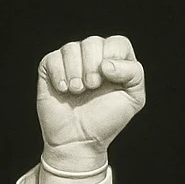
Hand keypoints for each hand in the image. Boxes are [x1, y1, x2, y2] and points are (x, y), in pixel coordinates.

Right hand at [36, 35, 145, 172]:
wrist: (79, 141)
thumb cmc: (106, 121)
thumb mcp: (133, 99)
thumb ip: (134, 74)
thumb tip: (106, 63)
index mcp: (114, 62)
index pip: (118, 43)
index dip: (114, 56)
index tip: (110, 79)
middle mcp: (92, 56)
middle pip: (93, 42)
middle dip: (93, 66)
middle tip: (92, 87)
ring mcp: (70, 60)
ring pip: (72, 48)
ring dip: (75, 73)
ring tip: (77, 92)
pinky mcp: (50, 67)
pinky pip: (53, 59)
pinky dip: (59, 75)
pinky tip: (64, 90)